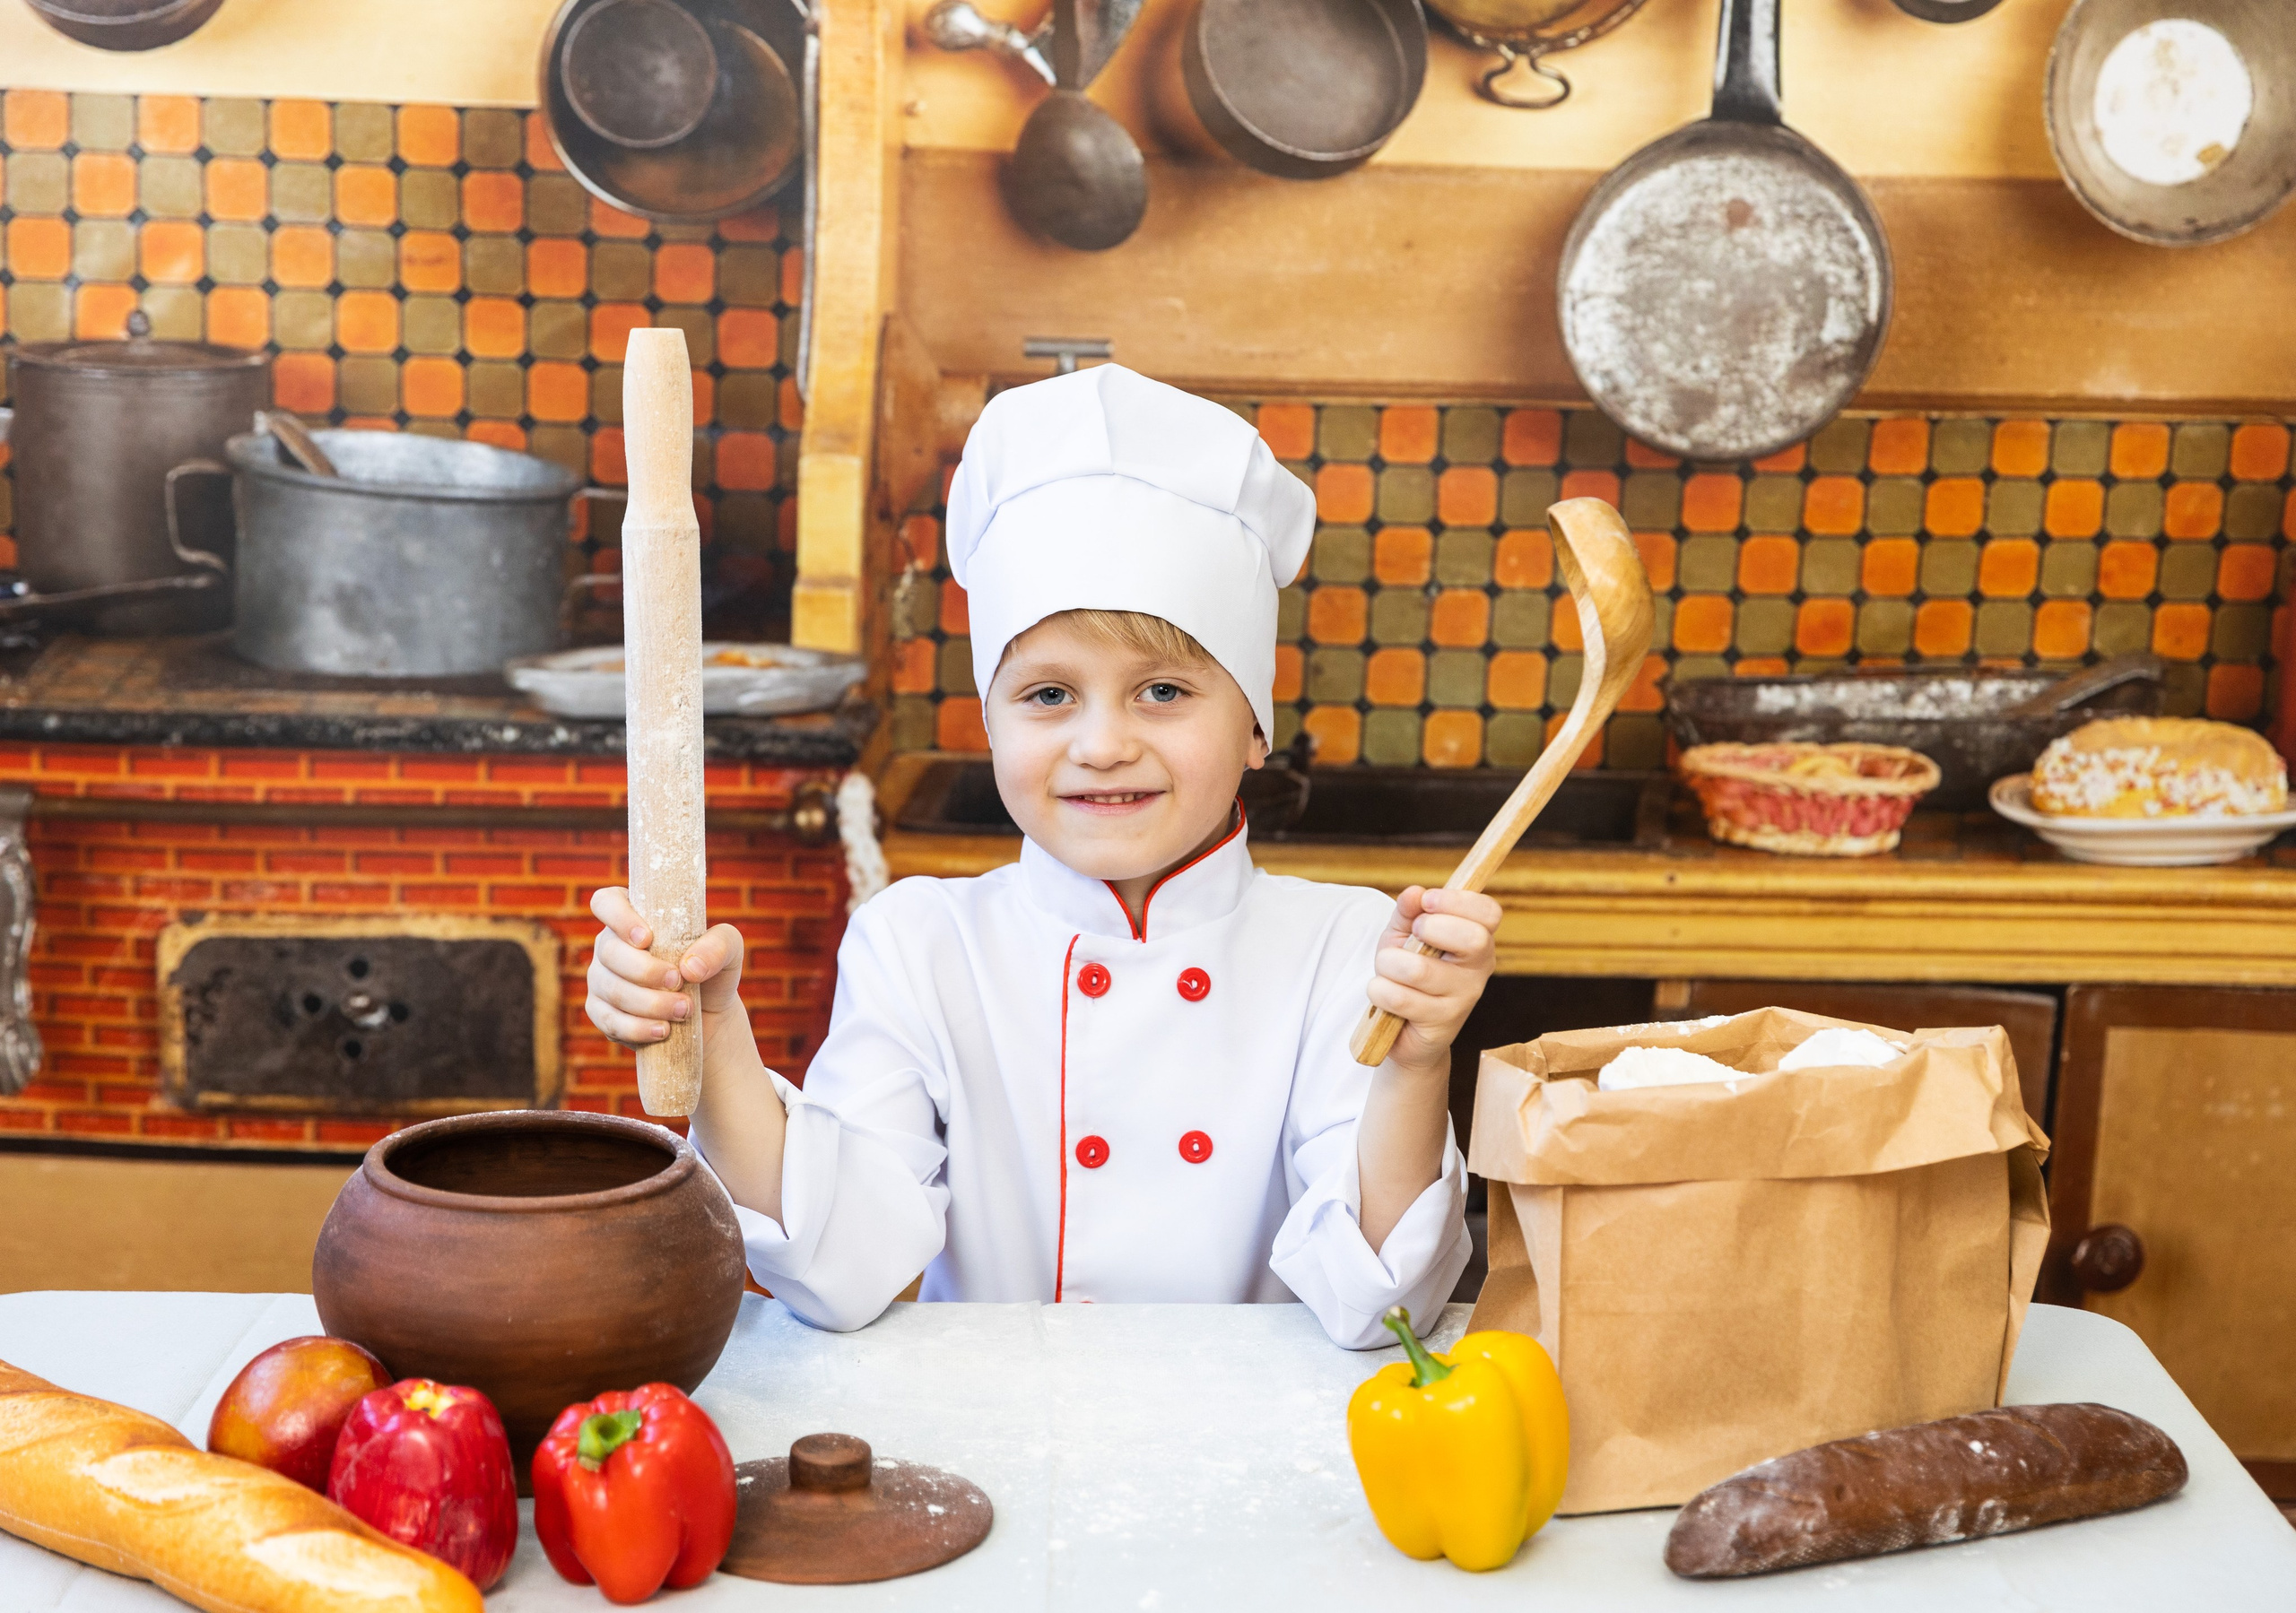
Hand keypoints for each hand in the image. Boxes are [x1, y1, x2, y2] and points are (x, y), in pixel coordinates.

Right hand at [584, 886, 746, 1047]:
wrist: (709, 1015)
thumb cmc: (711, 969)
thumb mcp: (729, 949)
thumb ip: (718, 945)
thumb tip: (689, 967)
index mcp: (633, 918)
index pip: (606, 902)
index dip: (619, 917)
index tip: (647, 938)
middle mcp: (610, 946)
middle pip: (609, 951)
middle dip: (646, 970)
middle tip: (679, 982)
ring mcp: (601, 980)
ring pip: (611, 989)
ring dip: (650, 1003)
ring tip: (684, 1010)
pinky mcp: (602, 1014)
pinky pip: (609, 1021)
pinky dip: (638, 1028)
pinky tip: (663, 1030)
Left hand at [1366, 886, 1501, 1075]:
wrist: (1402, 1027)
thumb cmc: (1407, 972)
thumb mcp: (1404, 935)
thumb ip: (1408, 912)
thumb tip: (1414, 893)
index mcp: (1477, 940)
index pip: (1489, 913)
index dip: (1458, 901)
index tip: (1427, 901)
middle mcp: (1478, 970)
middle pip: (1472, 939)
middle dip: (1429, 928)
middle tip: (1411, 936)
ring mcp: (1463, 999)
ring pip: (1420, 970)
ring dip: (1388, 964)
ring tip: (1386, 969)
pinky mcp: (1441, 1024)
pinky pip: (1401, 998)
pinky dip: (1379, 991)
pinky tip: (1383, 995)